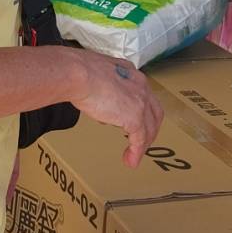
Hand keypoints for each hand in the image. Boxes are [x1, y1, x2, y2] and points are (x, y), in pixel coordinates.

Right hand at [69, 50, 163, 167]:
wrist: (78, 75)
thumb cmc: (77, 72)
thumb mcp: (94, 75)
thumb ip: (100, 87)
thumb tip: (96, 100)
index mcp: (129, 72)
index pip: (142, 94)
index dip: (141, 109)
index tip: (133, 121)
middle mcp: (139, 85)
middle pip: (154, 112)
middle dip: (149, 129)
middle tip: (140, 141)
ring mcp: (140, 101)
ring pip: (150, 127)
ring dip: (143, 144)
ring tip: (133, 156)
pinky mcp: (135, 117)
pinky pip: (140, 139)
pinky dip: (136, 152)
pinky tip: (131, 160)